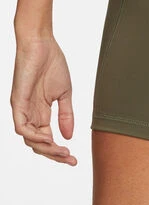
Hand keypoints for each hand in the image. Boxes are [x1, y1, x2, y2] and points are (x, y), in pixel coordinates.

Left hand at [10, 36, 76, 164]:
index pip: (47, 140)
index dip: (59, 152)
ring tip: (62, 151)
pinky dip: (33, 136)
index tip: (74, 159)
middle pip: (38, 144)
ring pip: (29, 140)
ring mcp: (22, 109)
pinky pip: (21, 127)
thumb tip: (68, 137)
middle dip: (54, 155)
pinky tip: (48, 138)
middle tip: (70, 159)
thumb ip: (66, 115)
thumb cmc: (52, 64)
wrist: (42, 44)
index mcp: (41, 113)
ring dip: (46, 149)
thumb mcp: (65, 94)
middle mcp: (29, 114)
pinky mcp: (17, 102)